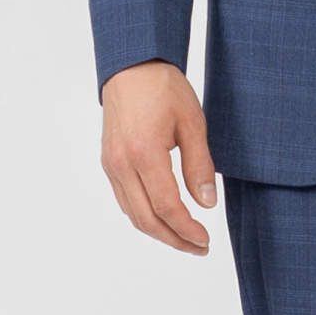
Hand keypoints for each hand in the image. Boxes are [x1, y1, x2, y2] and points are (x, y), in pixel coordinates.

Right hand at [100, 61, 216, 252]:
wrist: (131, 66)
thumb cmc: (163, 88)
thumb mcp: (192, 123)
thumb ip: (199, 166)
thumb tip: (207, 204)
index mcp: (144, 153)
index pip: (167, 207)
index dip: (188, 230)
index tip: (206, 240)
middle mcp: (122, 164)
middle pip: (147, 219)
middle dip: (174, 240)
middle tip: (199, 248)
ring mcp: (111, 165)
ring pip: (133, 214)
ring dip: (159, 232)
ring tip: (185, 239)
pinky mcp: (108, 163)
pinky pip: (124, 200)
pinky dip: (144, 216)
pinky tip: (163, 218)